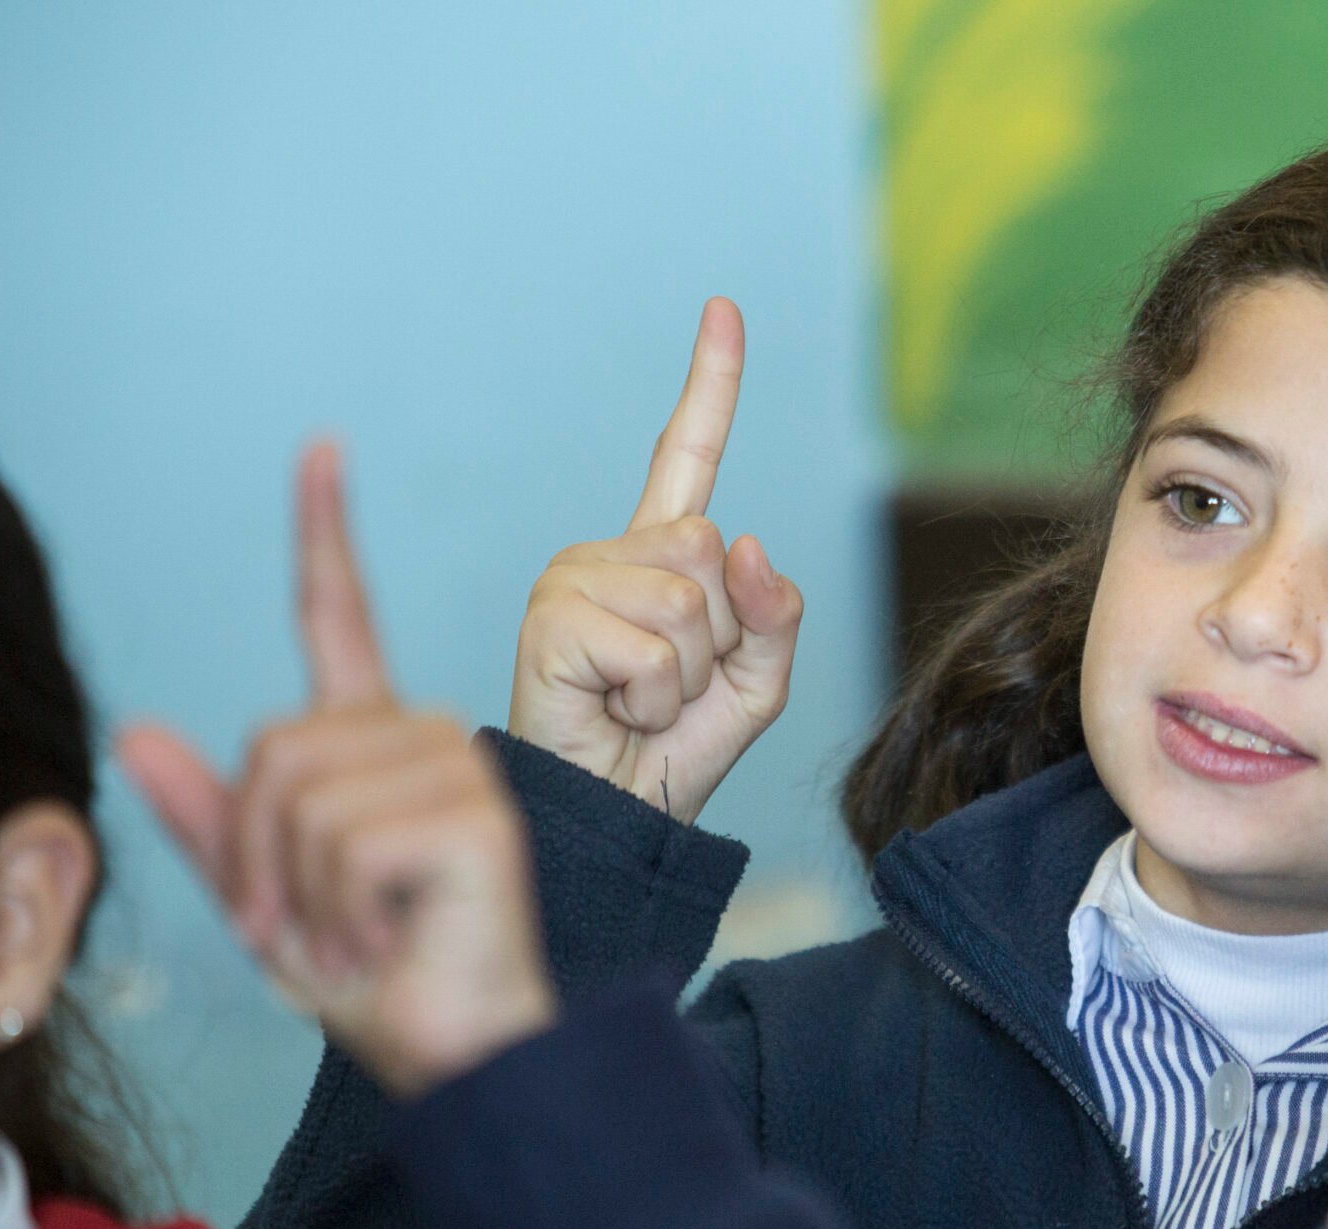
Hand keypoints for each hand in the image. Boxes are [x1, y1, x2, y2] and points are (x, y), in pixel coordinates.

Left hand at [117, 445, 555, 1096]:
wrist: (466, 1054)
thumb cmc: (382, 984)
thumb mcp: (268, 904)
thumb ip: (209, 822)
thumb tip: (135, 730)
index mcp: (377, 748)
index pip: (341, 620)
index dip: (324, 534)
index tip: (321, 450)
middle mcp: (426, 739)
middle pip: (272, 750)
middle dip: (255, 861)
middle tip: (309, 938)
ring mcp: (459, 769)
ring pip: (298, 800)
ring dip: (298, 898)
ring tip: (357, 943)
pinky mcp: (475, 815)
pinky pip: (343, 843)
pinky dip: (340, 914)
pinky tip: (392, 940)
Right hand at [508, 297, 803, 820]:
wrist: (617, 818)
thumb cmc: (677, 752)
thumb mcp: (758, 684)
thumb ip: (776, 614)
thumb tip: (750, 544)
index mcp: (661, 558)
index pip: (685, 454)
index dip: (709, 385)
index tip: (724, 310)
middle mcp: (611, 553)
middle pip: (711, 552)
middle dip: (720, 638)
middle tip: (673, 688)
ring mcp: (574, 579)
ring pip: (690, 602)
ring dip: (689, 675)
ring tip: (643, 703)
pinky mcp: (551, 619)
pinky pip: (655, 649)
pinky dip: (656, 698)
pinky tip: (617, 711)